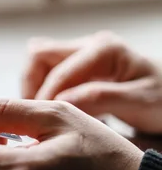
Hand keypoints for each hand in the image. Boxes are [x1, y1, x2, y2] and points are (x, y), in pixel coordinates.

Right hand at [21, 31, 161, 133]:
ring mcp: (81, 53)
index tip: (39, 124)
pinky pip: (46, 72)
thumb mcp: (139, 102)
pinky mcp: (77, 66)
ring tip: (41, 115)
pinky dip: (40, 90)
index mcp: (105, 49)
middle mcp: (89, 45)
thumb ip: (101, 98)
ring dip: (33, 87)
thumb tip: (62, 101)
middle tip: (35, 117)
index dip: (44, 97)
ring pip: (38, 63)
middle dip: (31, 86)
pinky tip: (51, 111)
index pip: (58, 70)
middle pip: (38, 55)